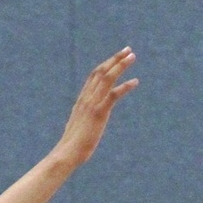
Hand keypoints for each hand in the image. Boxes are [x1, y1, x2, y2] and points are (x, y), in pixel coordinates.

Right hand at [53, 49, 138, 168]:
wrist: (67, 152)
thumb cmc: (73, 145)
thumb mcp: (78, 126)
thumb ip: (83, 119)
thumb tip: (84, 121)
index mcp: (82, 100)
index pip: (94, 76)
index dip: (106, 64)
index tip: (116, 57)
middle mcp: (86, 98)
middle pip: (101, 71)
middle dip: (115, 59)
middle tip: (128, 50)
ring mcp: (92, 104)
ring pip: (107, 78)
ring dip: (120, 66)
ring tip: (132, 57)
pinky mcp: (99, 113)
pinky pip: (113, 95)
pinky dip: (125, 86)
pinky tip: (135, 81)